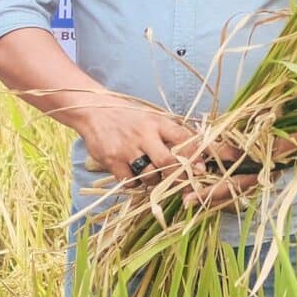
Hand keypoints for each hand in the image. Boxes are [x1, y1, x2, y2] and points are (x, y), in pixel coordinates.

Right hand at [68, 100, 202, 183]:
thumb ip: (171, 132)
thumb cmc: (128, 116)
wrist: (94, 111)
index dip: (195, 156)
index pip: (182, 138)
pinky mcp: (112, 160)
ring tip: (153, 176)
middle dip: (178, 177)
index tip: (201, 169)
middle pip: (167, 162)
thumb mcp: (152, 117)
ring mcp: (127, 148)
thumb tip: (197, 149)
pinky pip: (130, 181)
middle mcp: (144, 135)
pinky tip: (134, 176)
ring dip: (155, 181)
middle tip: (184, 185)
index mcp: (157, 122)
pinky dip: (135, 183)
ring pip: (149, 175)